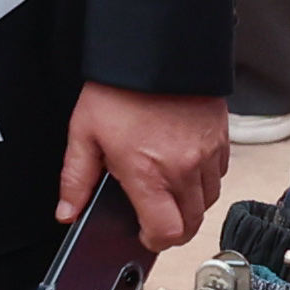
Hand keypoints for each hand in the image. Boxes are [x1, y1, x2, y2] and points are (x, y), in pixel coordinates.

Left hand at [57, 84, 228, 253]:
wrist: (154, 48)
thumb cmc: (120, 87)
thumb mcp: (84, 133)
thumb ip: (75, 179)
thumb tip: (67, 212)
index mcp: (148, 172)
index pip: (167, 232)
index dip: (155, 241)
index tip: (144, 234)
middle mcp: (183, 167)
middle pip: (192, 223)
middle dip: (173, 228)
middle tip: (155, 216)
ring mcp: (207, 153)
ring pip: (209, 200)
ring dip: (191, 204)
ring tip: (168, 187)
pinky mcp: (222, 137)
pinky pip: (220, 173)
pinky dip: (205, 178)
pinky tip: (184, 165)